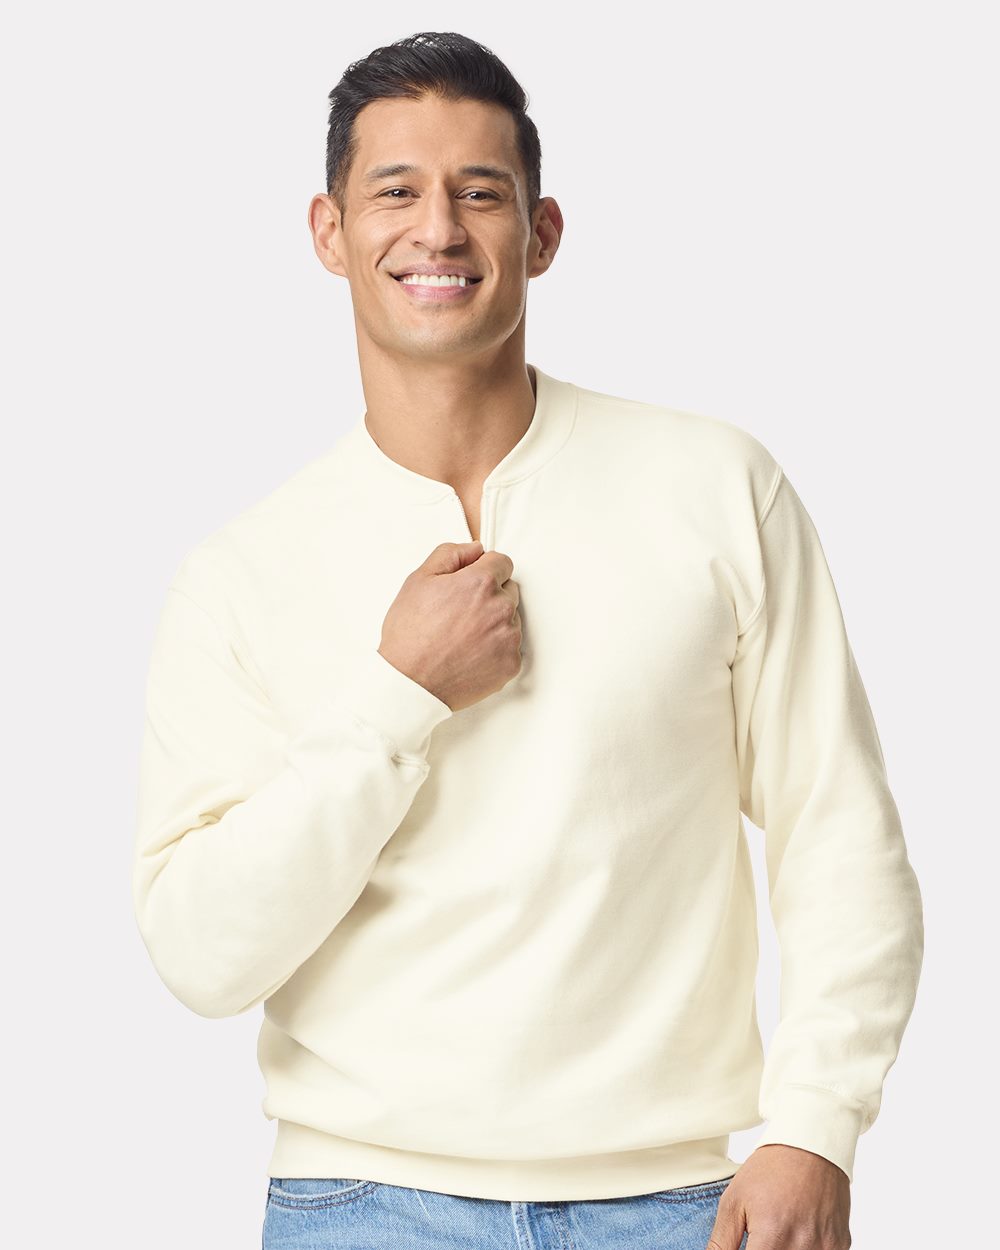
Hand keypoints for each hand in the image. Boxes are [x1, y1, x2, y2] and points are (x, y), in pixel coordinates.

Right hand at [379, 540, 522, 712]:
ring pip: (511, 619)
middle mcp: (501, 608)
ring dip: (494, 623)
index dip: (484, 570)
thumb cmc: (410, 634)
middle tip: (461, 614)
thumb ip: (450, 554)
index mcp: (481, 583)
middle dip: (490, 596)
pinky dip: (495, 649)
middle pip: (509, 590)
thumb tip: (476, 548)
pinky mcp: (511, 664)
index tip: (471, 584)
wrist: (410, 684)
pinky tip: (470, 655)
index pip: (502, 562)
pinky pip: (511, 648)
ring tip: (463, 637)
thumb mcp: (418, 581)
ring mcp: (509, 638)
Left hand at [706, 1144, 851, 1247]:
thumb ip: (722, 1242)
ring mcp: (825, 1248)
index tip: (747, 1244)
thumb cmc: (770, 1171)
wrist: (811, 1145)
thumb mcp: (734, 1201)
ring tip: (781, 1228)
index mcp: (772, 1236)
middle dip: (765, 1248)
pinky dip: (807, 1248)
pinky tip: (800, 1231)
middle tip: (763, 1234)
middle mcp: (802, 1246)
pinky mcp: (841, 1246)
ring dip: (785, 1249)